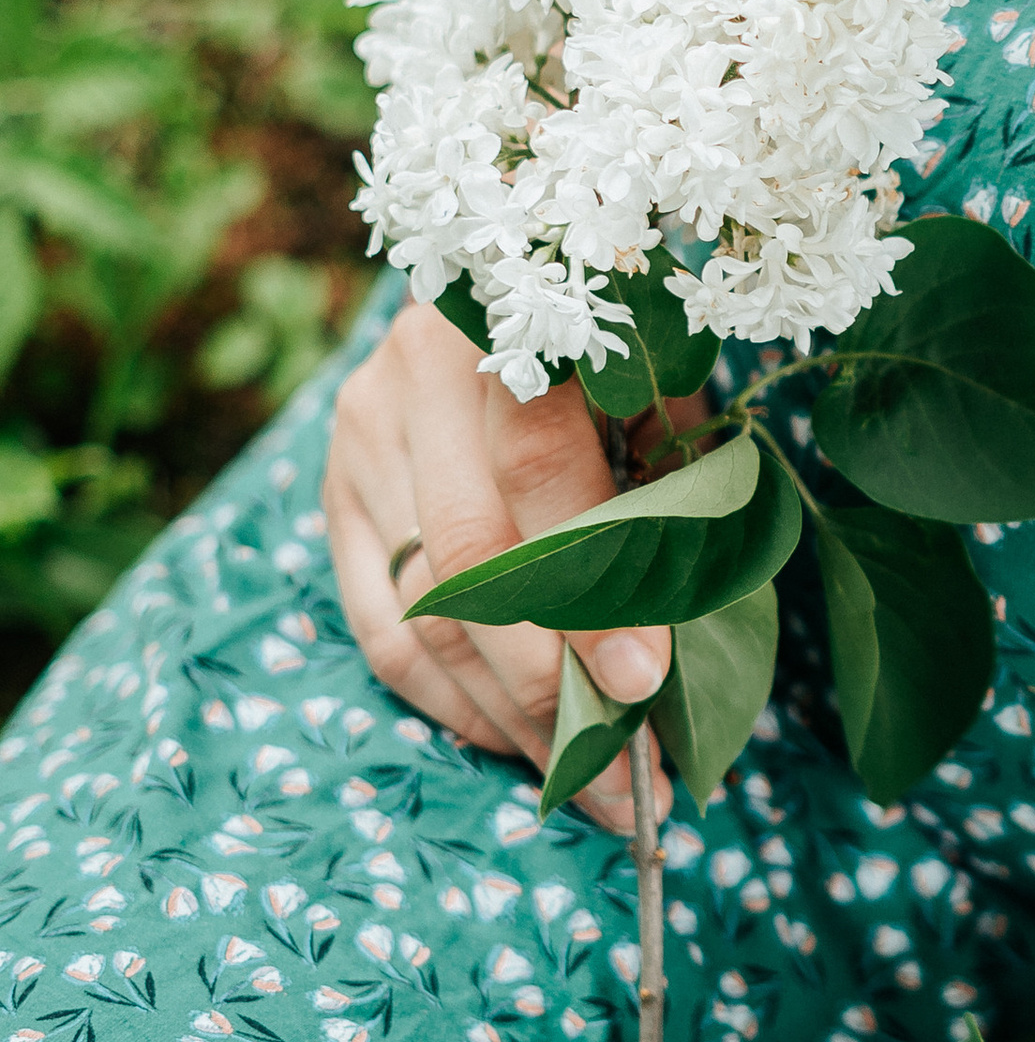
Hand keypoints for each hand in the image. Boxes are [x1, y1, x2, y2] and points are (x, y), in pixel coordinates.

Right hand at [322, 294, 675, 828]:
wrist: (499, 260)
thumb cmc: (608, 329)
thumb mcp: (659, 373)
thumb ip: (675, 469)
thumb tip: (693, 624)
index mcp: (509, 327)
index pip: (541, 475)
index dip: (593, 590)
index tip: (645, 682)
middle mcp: (415, 379)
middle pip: (468, 563)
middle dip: (551, 687)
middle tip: (619, 773)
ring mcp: (362, 436)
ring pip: (421, 611)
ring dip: (505, 716)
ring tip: (580, 781)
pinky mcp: (334, 490)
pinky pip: (380, 626)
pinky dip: (447, 699)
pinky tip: (510, 738)